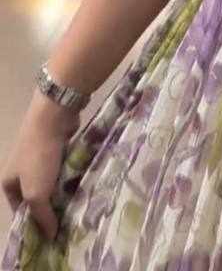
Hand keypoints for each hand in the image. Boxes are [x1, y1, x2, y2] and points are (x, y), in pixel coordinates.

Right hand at [1, 93, 78, 240]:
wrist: (53, 116)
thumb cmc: (38, 157)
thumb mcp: (36, 192)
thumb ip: (42, 216)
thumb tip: (50, 235)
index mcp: (9, 182)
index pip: (20, 211)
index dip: (34, 225)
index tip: (53, 236)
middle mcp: (21, 170)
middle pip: (37, 197)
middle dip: (51, 208)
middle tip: (68, 223)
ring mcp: (39, 157)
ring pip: (52, 183)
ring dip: (62, 192)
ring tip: (78, 207)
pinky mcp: (55, 148)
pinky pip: (62, 169)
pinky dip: (70, 177)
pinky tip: (82, 186)